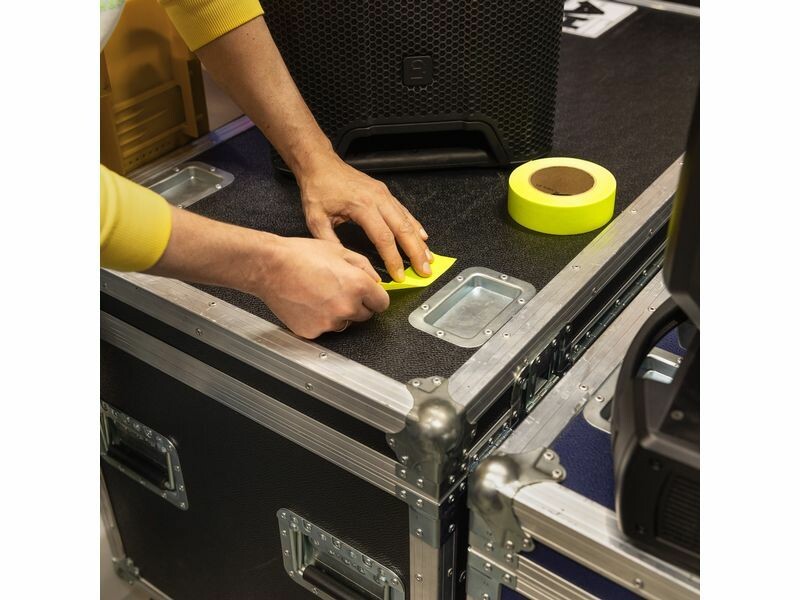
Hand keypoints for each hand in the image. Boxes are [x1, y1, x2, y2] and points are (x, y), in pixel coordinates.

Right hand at [250, 235, 389, 338]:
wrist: (269, 267)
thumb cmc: (299, 255)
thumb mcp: (338, 251)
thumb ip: (364, 267)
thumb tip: (375, 280)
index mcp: (358, 286)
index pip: (382, 303)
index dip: (375, 297)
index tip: (369, 296)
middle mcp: (347, 307)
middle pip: (365, 316)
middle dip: (357, 305)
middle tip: (338, 290)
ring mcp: (329, 322)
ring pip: (345, 323)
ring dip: (339, 313)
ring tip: (320, 295)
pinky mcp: (313, 331)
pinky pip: (325, 328)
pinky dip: (320, 319)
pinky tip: (309, 303)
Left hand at [298, 155, 431, 281]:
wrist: (320, 164)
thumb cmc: (318, 189)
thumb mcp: (316, 219)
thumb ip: (331, 242)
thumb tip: (346, 263)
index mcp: (362, 207)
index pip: (384, 239)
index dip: (393, 259)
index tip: (399, 275)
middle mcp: (378, 199)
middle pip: (403, 230)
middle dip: (416, 253)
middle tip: (425, 271)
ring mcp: (384, 194)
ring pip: (407, 221)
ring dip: (419, 241)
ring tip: (428, 258)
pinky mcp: (384, 192)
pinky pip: (404, 211)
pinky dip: (415, 225)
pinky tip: (422, 236)